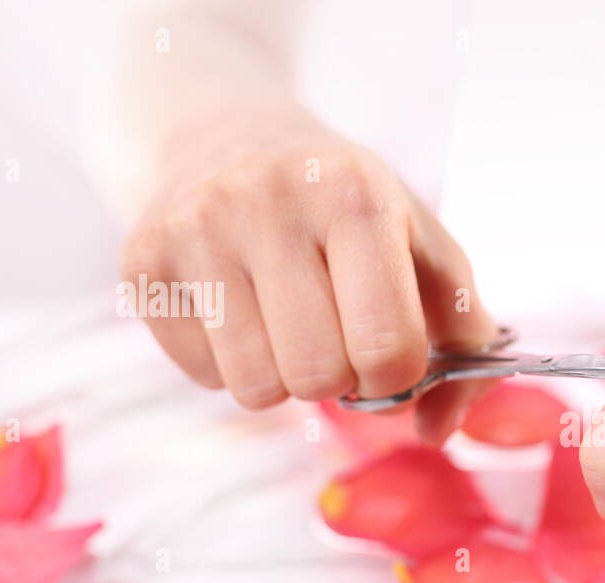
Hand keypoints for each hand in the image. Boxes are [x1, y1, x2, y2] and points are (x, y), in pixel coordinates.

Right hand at [118, 116, 494, 440]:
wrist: (225, 132)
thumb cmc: (344, 207)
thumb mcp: (422, 245)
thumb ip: (462, 337)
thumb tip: (439, 427)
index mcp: (355, 195)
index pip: (388, 348)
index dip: (397, 378)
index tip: (388, 356)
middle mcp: (267, 201)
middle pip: (318, 377)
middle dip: (339, 379)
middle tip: (336, 337)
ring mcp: (195, 228)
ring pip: (255, 389)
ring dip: (283, 377)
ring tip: (287, 324)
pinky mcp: (142, 261)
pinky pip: (203, 377)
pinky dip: (230, 364)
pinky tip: (237, 309)